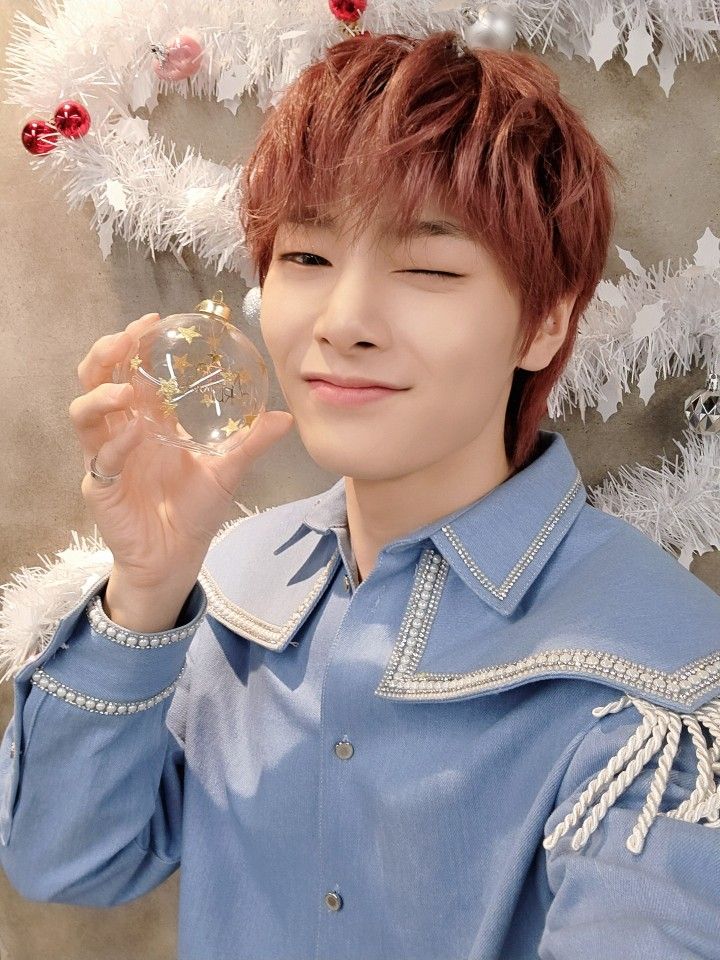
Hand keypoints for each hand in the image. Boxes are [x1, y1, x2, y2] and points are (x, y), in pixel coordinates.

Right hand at [69, 311, 294, 589]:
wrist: (177, 557)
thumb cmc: (195, 511)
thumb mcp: (227, 471)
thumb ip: (251, 443)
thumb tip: (286, 417)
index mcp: (148, 420)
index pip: (131, 371)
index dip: (135, 344)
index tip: (153, 320)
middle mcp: (122, 432)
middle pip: (96, 381)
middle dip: (105, 356)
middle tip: (127, 339)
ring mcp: (106, 458)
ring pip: (83, 415)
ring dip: (101, 396)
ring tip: (125, 391)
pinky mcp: (100, 487)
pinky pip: (100, 460)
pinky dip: (116, 444)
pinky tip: (135, 433)